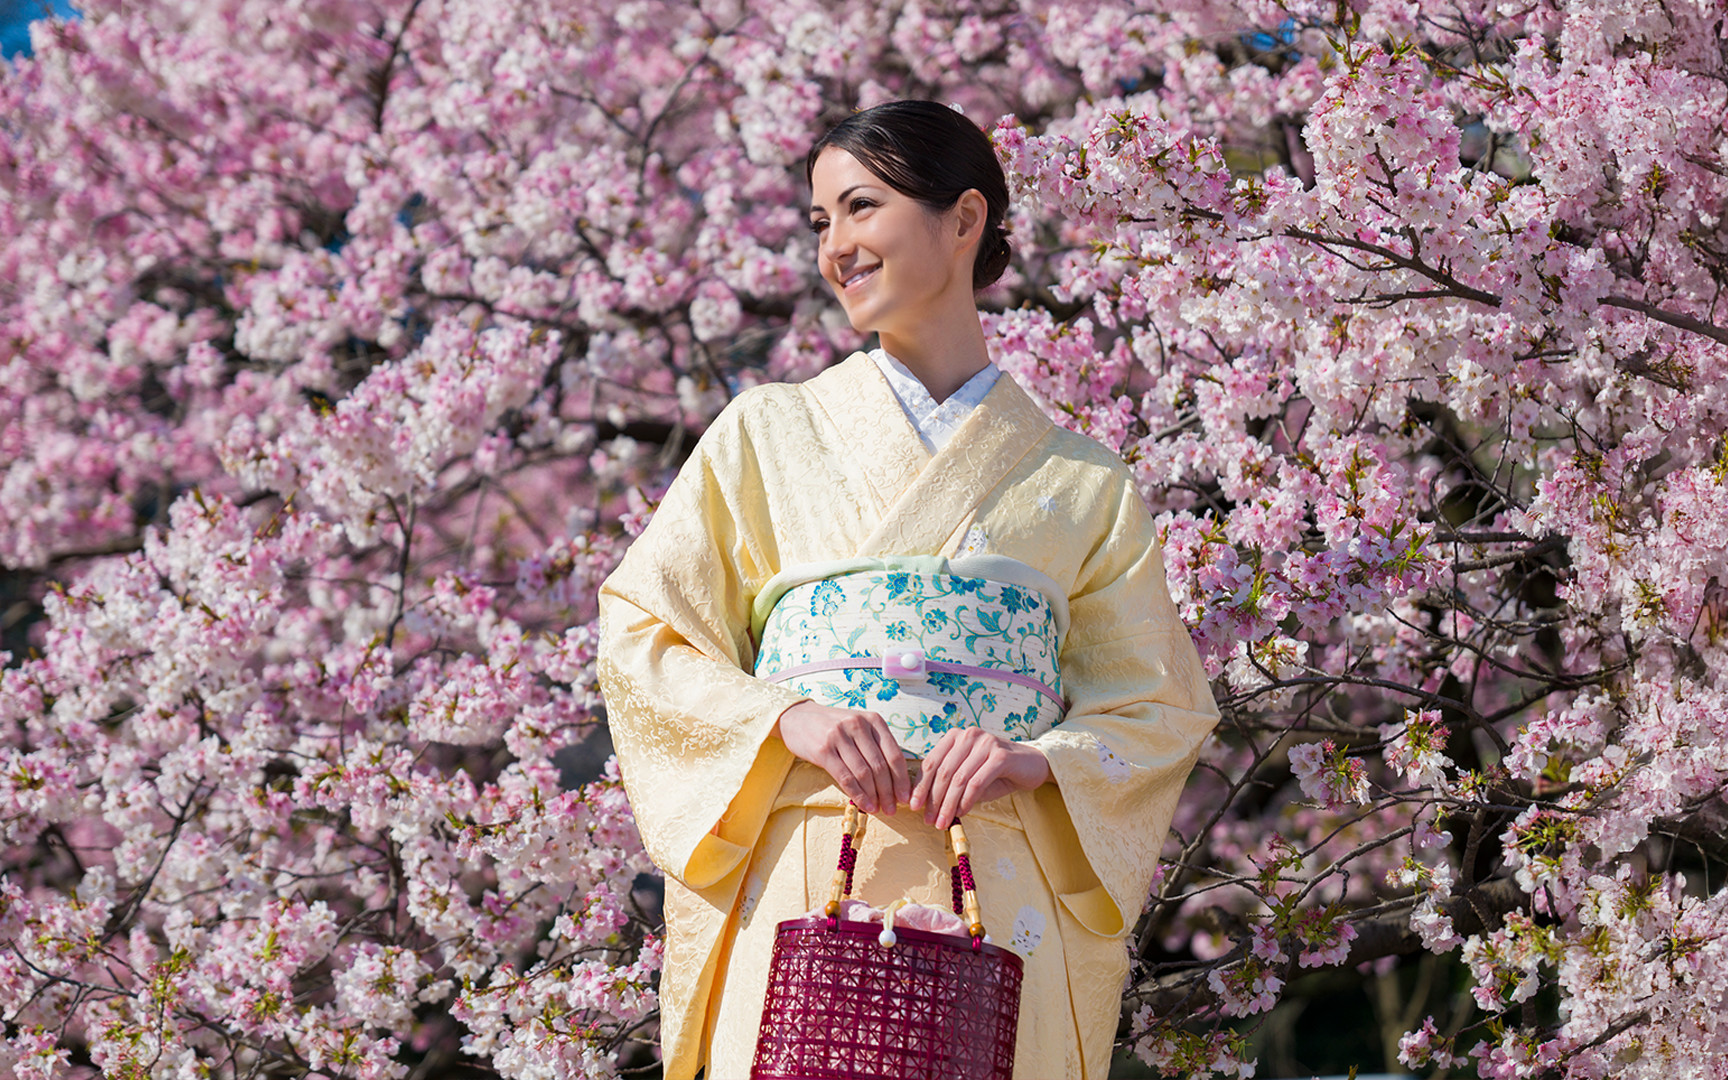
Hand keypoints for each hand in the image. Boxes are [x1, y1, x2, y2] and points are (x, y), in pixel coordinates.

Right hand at [774, 700, 909, 814]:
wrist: (798, 717)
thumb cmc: (833, 726)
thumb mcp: (859, 727)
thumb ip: (876, 745)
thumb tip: (895, 779)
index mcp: (873, 720)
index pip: (894, 754)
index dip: (901, 779)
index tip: (905, 797)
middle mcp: (858, 725)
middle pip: (880, 766)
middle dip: (889, 792)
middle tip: (893, 809)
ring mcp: (839, 736)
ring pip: (864, 773)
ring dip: (874, 796)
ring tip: (879, 809)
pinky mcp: (824, 750)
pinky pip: (845, 777)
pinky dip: (857, 794)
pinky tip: (864, 805)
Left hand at [909, 728, 1050, 828]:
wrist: (1032, 765)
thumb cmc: (996, 772)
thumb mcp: (969, 775)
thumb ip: (949, 784)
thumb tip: (925, 805)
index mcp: (955, 736)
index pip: (931, 763)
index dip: (921, 786)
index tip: (913, 807)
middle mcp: (969, 736)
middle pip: (943, 772)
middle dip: (933, 799)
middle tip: (929, 820)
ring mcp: (985, 743)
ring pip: (958, 779)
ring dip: (948, 804)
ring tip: (943, 822)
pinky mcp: (1000, 756)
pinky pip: (977, 783)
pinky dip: (966, 801)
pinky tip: (962, 813)